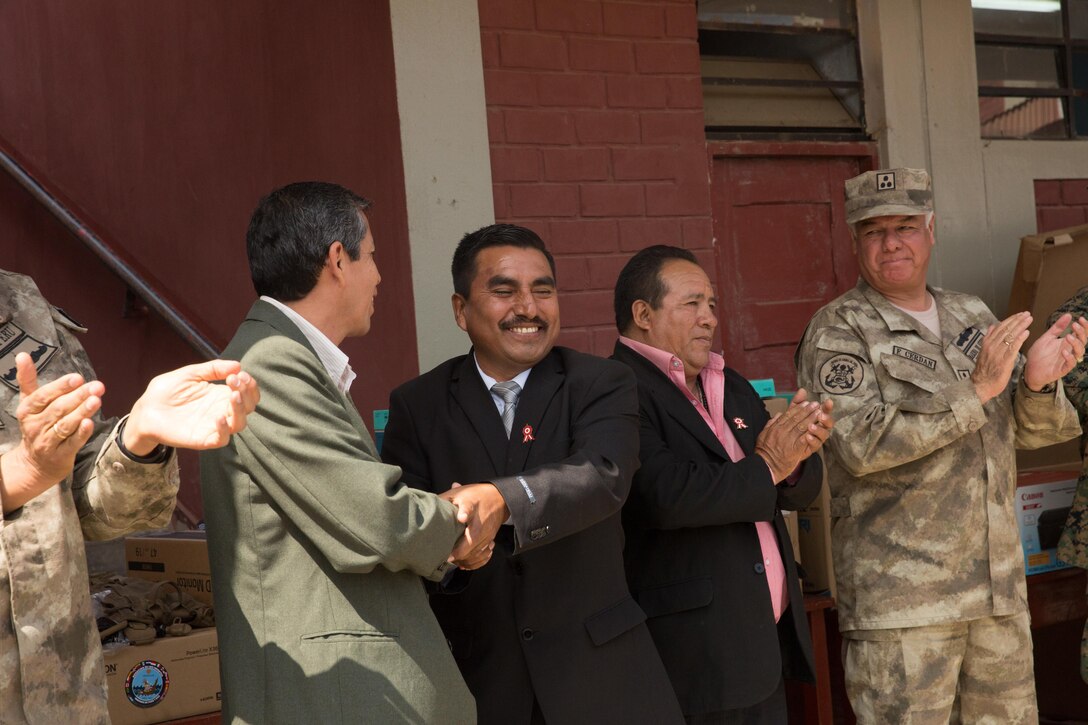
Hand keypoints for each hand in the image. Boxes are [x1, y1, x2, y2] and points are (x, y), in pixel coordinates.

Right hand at [1, 352, 103, 511]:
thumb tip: (22, 355)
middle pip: (58, 409)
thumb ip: (28, 379)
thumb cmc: (37, 425)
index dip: (60, 387)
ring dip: (82, 412)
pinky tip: (90, 423)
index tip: (77, 377)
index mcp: (28, 410)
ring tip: (97, 400)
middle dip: (78, 397)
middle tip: (97, 386)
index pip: (43, 396)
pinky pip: (72, 443)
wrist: (35, 463)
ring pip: (66, 425)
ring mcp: (47, 442)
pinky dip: (81, 433)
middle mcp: (35, 426)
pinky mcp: (61, 455)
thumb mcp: (30, 403)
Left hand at [123, 360, 259, 454]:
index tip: (239, 374)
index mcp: (221, 395)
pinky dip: (224, 429)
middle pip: (249, 406)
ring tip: (233, 395)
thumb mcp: (190, 373)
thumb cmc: (166, 391)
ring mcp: (214, 426)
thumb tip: (237, 365)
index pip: (246, 392)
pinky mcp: (203, 439)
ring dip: (241, 409)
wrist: (146, 410)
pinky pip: (222, 439)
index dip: (249, 384)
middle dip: (248, 393)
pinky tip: (219, 417)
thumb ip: (212, 368)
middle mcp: (222, 410)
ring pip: (240, 423)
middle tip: (235, 381)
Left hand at [440, 482, 506, 569]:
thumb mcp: (459, 493)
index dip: (465, 512)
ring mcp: (487, 533)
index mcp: (471, 505)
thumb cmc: (474, 496)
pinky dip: (474, 563)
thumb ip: (444, 498)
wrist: (498, 498)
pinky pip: (484, 556)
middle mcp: (481, 522)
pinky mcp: (491, 540)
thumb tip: (426, 504)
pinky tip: (464, 564)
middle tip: (444, 557)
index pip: (468, 508)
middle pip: (471, 541)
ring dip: (463, 559)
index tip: (461, 518)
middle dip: (457, 552)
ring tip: (451, 562)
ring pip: (476, 553)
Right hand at [754, 390, 832, 482]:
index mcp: (775, 427)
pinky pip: (803, 439)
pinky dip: (810, 433)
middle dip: (807, 410)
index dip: (798, 408)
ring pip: (801, 426)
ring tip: (819, 413)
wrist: (764, 467)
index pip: (788, 414)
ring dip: (811, 419)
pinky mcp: (794, 450)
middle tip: (815, 404)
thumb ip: (771, 423)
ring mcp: (788, 440)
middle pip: (796, 418)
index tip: (806, 403)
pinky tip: (816, 427)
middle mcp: (781, 432)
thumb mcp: (763, 434)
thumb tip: (779, 414)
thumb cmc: (763, 452)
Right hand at [971, 312, 1031, 403]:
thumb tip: (992, 326)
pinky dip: (1019, 339)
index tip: (1020, 314)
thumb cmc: (984, 371)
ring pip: (1010, 336)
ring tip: (1028, 319)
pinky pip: (1013, 348)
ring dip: (1020, 326)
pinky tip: (1026, 333)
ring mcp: (998, 353)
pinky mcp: (1004, 361)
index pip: (1000, 327)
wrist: (981, 385)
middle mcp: (992, 346)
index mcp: (987, 343)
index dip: (1011, 319)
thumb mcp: (984, 352)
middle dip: (1017, 320)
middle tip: (1027, 314)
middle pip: (1006, 329)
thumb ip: (989, 338)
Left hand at [1023, 313, 1087, 391]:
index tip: (1080, 318)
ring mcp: (1067, 360)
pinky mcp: (1062, 369)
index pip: (1080, 334)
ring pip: (1079, 352)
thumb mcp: (1047, 338)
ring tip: (1068, 336)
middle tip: (1074, 325)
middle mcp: (1070, 351)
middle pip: (1083, 342)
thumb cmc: (1039, 354)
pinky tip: (1064, 352)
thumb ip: (1058, 327)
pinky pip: (1070, 364)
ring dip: (1076, 344)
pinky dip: (1069, 358)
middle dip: (1081, 333)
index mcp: (1067, 343)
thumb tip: (1069, 314)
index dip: (1084, 327)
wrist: (1030, 369)